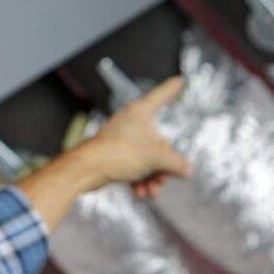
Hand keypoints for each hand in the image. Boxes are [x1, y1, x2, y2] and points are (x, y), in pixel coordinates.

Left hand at [73, 76, 191, 195]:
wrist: (86, 170)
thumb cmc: (115, 153)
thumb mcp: (155, 158)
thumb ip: (176, 163)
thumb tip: (187, 170)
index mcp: (141, 112)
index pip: (161, 95)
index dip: (172, 88)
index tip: (179, 80)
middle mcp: (132, 122)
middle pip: (159, 142)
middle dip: (163, 166)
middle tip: (163, 178)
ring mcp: (123, 139)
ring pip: (147, 157)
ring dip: (152, 177)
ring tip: (151, 190)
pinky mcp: (115, 155)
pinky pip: (135, 166)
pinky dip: (140, 179)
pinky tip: (141, 192)